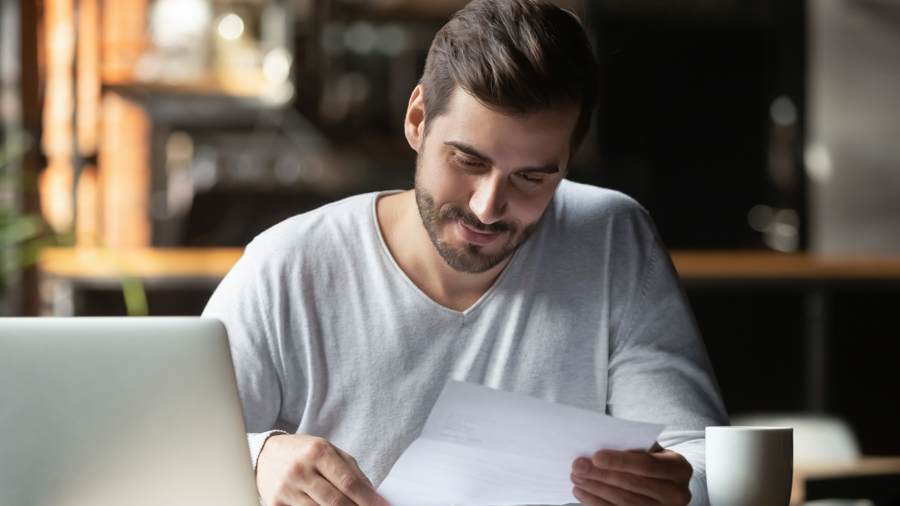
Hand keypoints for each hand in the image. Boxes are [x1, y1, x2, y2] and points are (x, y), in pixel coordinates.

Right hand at [256, 434, 389, 505]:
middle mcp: (300, 470)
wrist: (265, 455)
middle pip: (336, 502)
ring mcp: (287, 489)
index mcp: (317, 452)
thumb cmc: (302, 452)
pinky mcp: (276, 504)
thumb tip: (372, 494)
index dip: (369, 499)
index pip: (349, 482)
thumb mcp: (329, 450)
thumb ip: (351, 471)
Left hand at [570, 443, 692, 505]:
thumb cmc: (653, 459)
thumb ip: (634, 447)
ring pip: (626, 502)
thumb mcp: (651, 449)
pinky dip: (598, 503)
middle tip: (577, 466)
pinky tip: (582, 494)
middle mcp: (677, 493)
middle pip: (634, 485)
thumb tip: (602, 443)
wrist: (667, 483)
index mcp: (679, 468)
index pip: (648, 465)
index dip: (620, 461)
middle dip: (602, 475)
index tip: (595, 456)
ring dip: (596, 490)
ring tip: (576, 478)